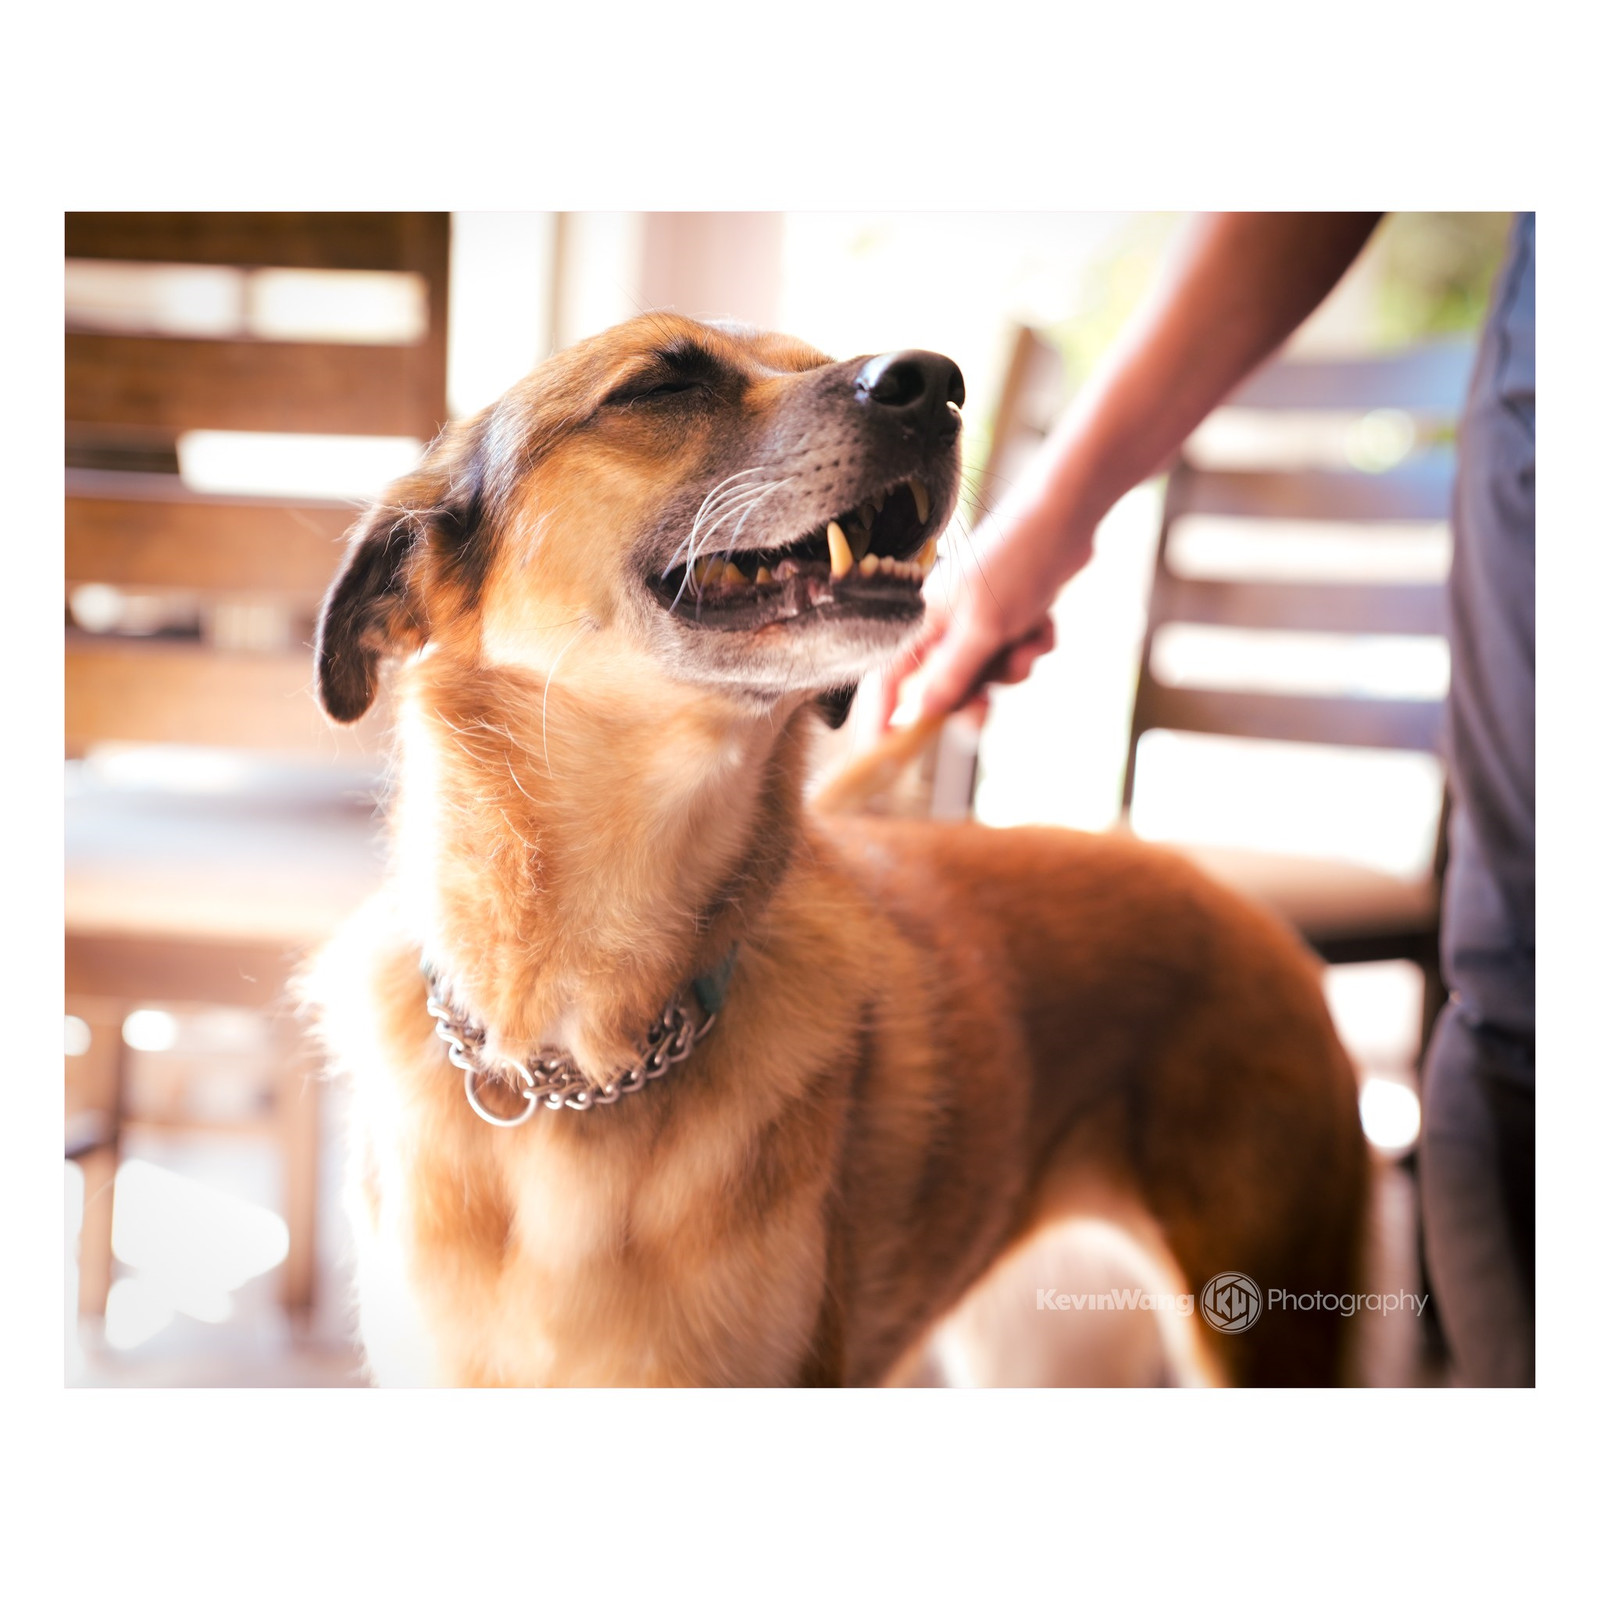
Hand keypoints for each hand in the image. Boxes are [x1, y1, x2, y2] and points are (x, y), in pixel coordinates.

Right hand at [872, 476, 1092, 731]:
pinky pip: (1014, 657)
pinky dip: (1032, 646)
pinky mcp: (1007, 619)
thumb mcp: (982, 629)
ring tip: (1028, 639)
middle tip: (986, 708)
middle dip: (973, 696)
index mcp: (922, 624)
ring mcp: (976, 623)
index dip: (882, 721)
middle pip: (942, 690)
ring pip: (986, 677)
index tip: (884, 756)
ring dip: (1012, 667)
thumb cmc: (1017, 563)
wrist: (1066, 519)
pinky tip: (1043, 621)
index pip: (887, 683)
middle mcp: (942, 625)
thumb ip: (949, 676)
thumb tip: (914, 716)